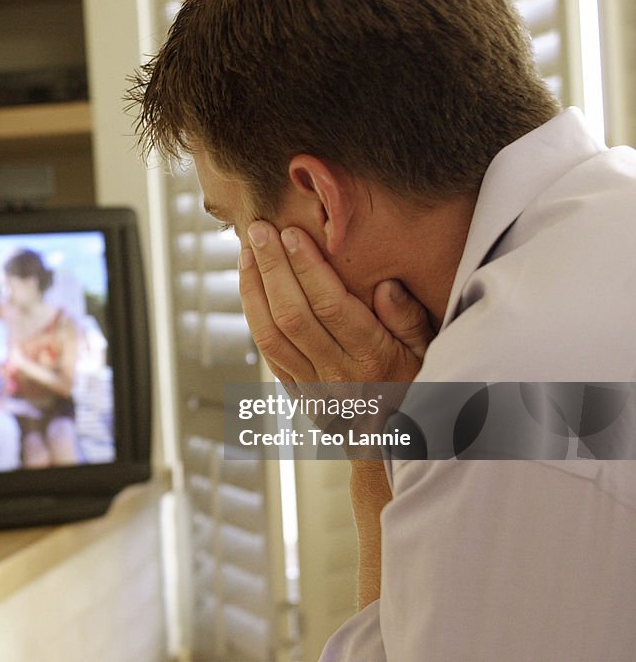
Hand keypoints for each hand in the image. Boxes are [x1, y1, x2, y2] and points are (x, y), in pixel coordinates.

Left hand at [239, 222, 432, 385]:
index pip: (331, 306)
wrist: (391, 443)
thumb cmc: (414, 386)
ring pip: (270, 333)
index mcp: (372, 358)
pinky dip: (254, 315)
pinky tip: (249, 286)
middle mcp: (336, 373)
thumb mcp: (427, 353)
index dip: (307, 267)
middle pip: (293, 315)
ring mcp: (311, 385)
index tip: (292, 234)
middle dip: (272, 268)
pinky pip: (267, 351)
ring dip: (253, 289)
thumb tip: (386, 286)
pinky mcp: (295, 392)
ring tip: (246, 252)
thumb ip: (409, 319)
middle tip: (259, 230)